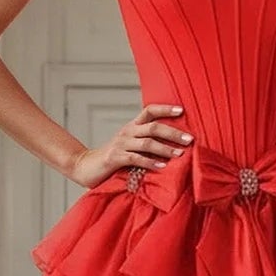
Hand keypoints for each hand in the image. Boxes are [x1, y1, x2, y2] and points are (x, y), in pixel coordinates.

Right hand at [68, 102, 192, 189]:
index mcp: (132, 126)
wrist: (86, 166)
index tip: (182, 111)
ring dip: (165, 148)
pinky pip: (136, 158)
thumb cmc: (114, 158)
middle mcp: (127, 132)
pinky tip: (162, 166)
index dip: (165, 109)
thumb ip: (147, 143)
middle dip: (173, 133)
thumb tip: (174, 145)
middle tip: (190, 139)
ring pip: (147, 143)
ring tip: (180, 154)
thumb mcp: (131, 146)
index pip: (149, 110)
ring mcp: (121, 144)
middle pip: (153, 127)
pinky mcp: (115, 158)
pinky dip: (150, 162)